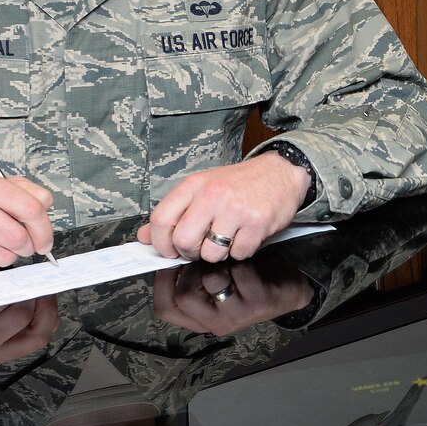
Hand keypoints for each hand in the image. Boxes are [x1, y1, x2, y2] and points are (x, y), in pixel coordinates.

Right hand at [0, 173, 54, 275]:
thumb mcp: (4, 188)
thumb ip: (32, 194)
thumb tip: (47, 208)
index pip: (31, 210)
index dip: (44, 229)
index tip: (45, 240)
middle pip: (19, 239)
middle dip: (28, 246)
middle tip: (22, 243)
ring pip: (5, 257)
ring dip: (9, 255)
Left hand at [144, 152, 310, 261]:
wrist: (281, 172)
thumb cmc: (240, 183)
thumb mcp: (203, 189)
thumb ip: (174, 212)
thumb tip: (145, 236)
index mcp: (194, 185)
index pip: (161, 219)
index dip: (160, 242)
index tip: (169, 249)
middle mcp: (212, 195)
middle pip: (183, 241)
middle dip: (190, 252)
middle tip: (201, 247)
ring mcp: (235, 210)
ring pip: (210, 253)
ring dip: (218, 254)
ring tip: (227, 238)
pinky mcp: (256, 223)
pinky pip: (238, 254)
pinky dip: (241, 251)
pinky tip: (245, 235)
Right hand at [157, 258, 314, 335]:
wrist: (289, 289)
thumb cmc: (245, 279)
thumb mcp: (213, 275)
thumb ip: (183, 263)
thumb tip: (145, 238)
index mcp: (200, 318)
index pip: (165, 309)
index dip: (160, 283)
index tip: (168, 259)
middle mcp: (215, 323)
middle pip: (184, 296)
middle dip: (191, 268)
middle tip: (203, 254)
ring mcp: (238, 316)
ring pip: (212, 282)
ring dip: (218, 262)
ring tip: (228, 257)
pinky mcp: (259, 302)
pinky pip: (239, 272)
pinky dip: (241, 259)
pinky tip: (248, 259)